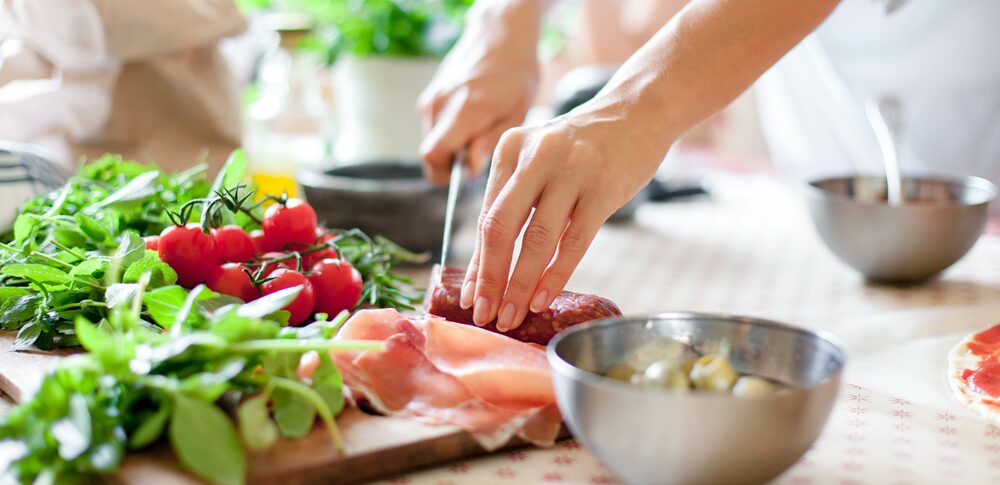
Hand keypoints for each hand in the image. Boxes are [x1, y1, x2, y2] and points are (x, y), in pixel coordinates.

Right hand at [418, 0, 541, 183]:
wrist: (501, 36)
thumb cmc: (516, 74)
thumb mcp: (517, 112)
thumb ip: (490, 142)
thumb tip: (470, 168)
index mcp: (464, 110)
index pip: (433, 155)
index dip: (446, 173)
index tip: (469, 171)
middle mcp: (440, 104)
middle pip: (431, 153)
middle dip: (453, 162)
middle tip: (481, 151)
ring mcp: (431, 98)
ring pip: (433, 140)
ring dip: (453, 145)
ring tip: (480, 129)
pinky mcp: (430, 96)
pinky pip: (434, 126)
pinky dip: (449, 131)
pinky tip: (471, 118)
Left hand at [461, 93, 671, 330]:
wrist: (638, 111)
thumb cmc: (584, 146)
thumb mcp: (539, 158)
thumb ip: (516, 199)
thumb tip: (491, 265)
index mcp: (510, 149)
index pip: (486, 217)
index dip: (477, 262)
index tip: (472, 297)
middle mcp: (535, 156)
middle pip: (501, 227)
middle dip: (490, 278)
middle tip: (486, 314)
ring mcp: (571, 170)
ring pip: (537, 239)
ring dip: (521, 285)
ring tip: (513, 315)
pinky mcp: (603, 187)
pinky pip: (573, 242)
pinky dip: (555, 275)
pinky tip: (543, 298)